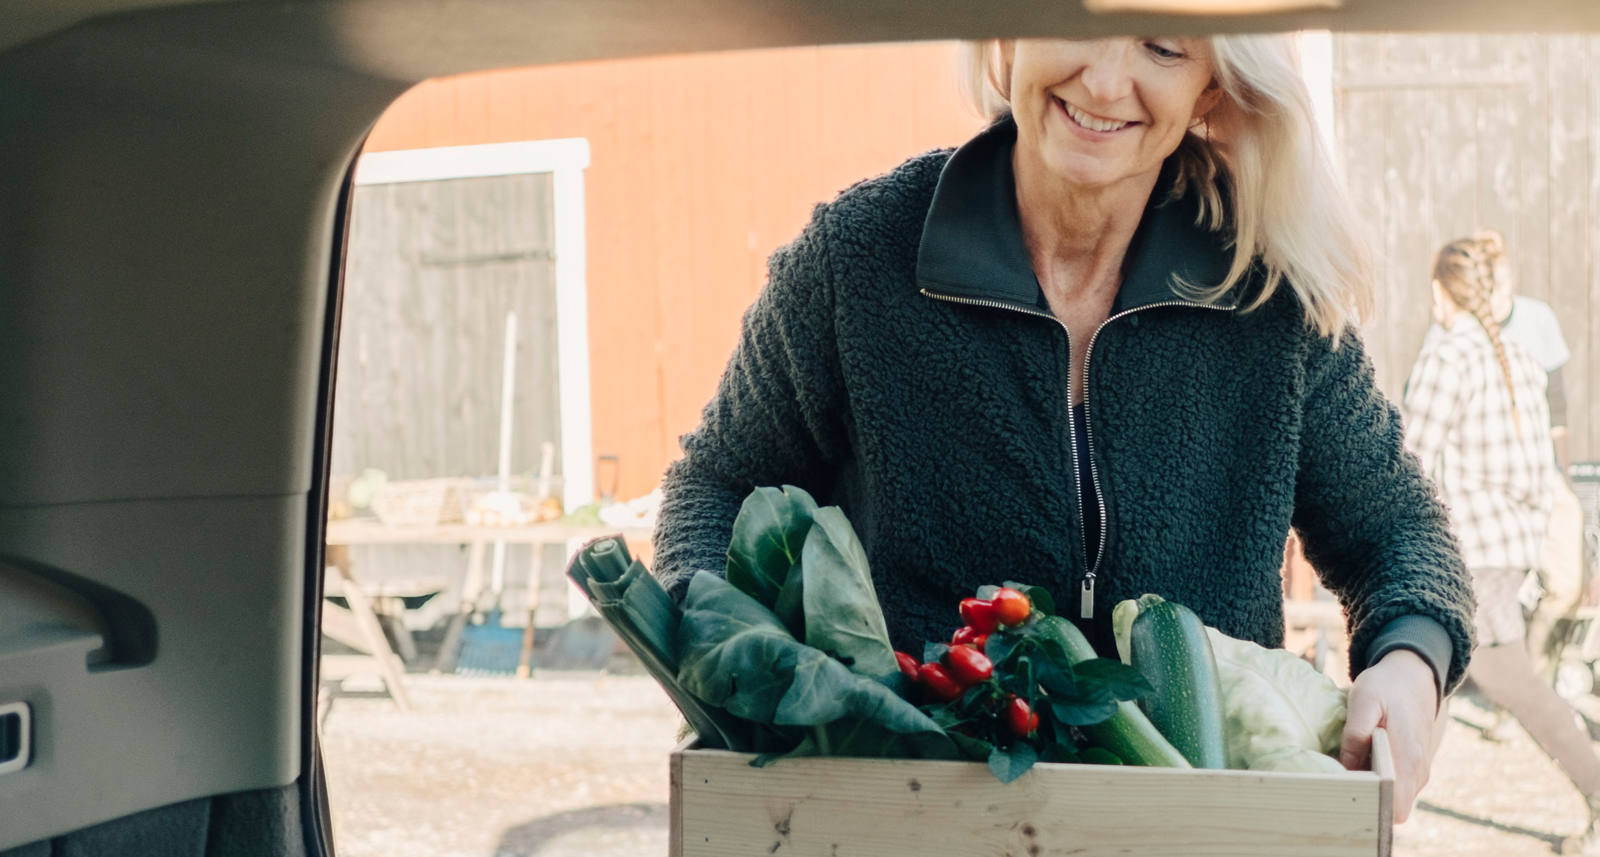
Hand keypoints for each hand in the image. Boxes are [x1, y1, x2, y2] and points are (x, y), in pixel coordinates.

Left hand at [1339, 649, 1441, 822]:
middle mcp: (1418, 773)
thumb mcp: (1364, 701)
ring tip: (1342, 775)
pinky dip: (1377, 782)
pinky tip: (1356, 766)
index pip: (1395, 808)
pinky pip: (1395, 787)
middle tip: (1336, 787)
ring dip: (1370, 793)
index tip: (1345, 797)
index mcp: (1408, 760)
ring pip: (1393, 799)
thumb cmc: (1386, 687)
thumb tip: (1346, 768)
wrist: (1414, 677)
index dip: (1371, 809)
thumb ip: (1356, 735)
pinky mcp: (1412, 768)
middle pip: (1392, 810)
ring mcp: (1418, 773)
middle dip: (1366, 804)